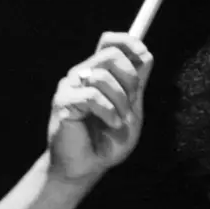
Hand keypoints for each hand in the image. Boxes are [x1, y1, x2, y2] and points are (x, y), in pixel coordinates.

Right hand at [47, 32, 152, 182]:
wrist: (88, 167)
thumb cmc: (108, 141)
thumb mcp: (132, 109)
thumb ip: (137, 84)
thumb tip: (146, 54)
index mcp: (99, 73)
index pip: (110, 41)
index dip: (129, 42)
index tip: (143, 54)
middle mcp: (83, 74)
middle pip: (111, 54)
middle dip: (130, 79)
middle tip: (133, 102)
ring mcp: (71, 86)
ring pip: (102, 76)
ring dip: (121, 102)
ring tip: (120, 121)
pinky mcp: (63, 102)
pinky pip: (92, 96)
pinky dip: (109, 111)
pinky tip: (112, 123)